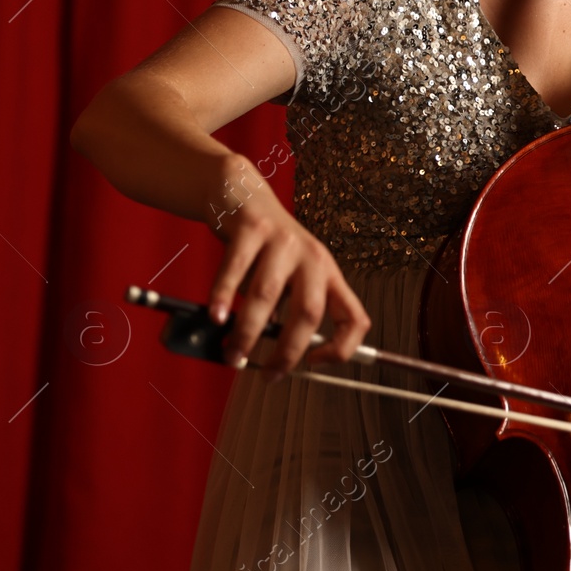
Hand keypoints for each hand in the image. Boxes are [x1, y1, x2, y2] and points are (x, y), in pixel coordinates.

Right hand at [205, 165, 370, 376]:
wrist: (242, 195)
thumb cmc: (264, 248)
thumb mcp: (288, 276)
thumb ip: (283, 311)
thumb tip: (266, 357)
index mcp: (328, 274)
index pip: (354, 317)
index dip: (343, 347)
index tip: (314, 365)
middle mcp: (312, 258)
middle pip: (309, 312)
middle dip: (287, 351)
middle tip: (267, 375)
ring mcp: (283, 241)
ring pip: (268, 294)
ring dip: (248, 331)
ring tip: (232, 353)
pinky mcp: (252, 228)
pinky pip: (236, 268)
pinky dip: (224, 296)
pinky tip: (216, 317)